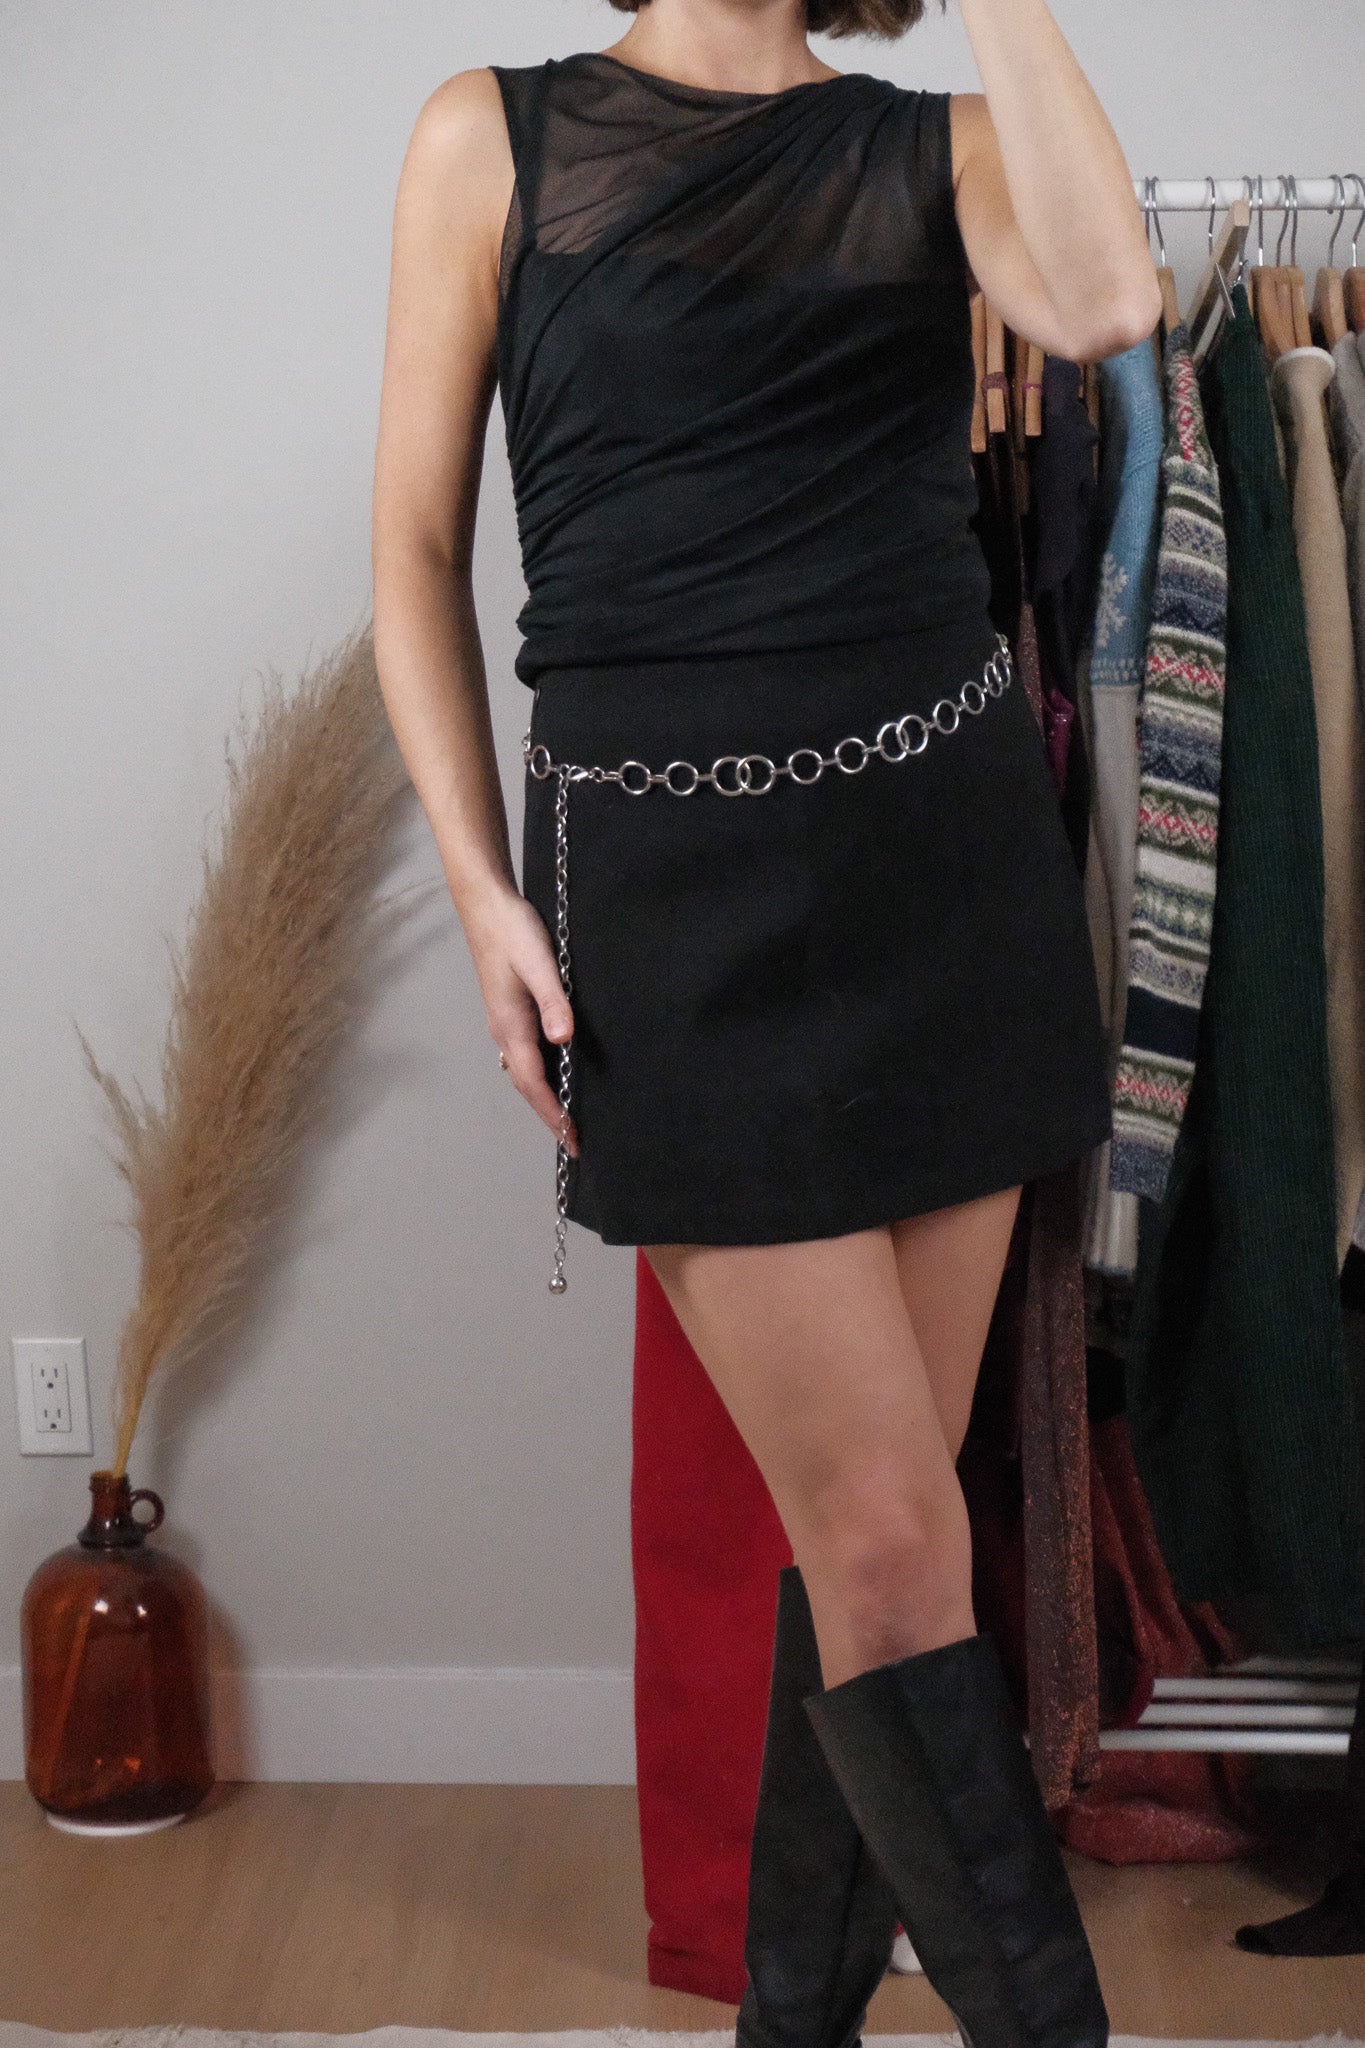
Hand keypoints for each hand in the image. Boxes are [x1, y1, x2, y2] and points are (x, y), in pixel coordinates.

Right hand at [462, 885, 579, 1155]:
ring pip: (525, 1070)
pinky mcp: (509, 1010)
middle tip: (573, 1140)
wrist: (486, 905)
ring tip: (566, 1116)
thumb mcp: (540, 965)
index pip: (533, 1083)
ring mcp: (505, 1021)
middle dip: (549, 1114)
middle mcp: (505, 1031)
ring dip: (543, 1095)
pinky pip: (525, 1053)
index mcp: (511, 1026)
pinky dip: (541, 1073)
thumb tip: (564, 1040)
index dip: (553, 1113)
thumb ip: (553, 1003)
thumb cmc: (513, 932)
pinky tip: (556, 1071)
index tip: (572, 1139)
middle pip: (527, 1084)